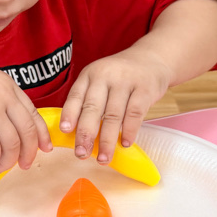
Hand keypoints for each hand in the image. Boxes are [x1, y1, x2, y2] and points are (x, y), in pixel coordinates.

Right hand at [0, 55, 52, 172]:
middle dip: (28, 153)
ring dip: (8, 160)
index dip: (42, 135)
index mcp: (7, 85)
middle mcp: (1, 95)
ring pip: (11, 143)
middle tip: (24, 165)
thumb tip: (12, 126)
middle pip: (27, 131)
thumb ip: (1, 98)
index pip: (34, 114)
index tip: (44, 149)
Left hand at [60, 50, 171, 165]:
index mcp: (90, 75)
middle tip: (81, 153)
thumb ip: (88, 101)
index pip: (76, 95)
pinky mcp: (145, 88)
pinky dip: (129, 131)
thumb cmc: (120, 77)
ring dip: (107, 140)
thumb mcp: (100, 80)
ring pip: (113, 115)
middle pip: (93, 108)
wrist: (151, 58)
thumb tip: (75, 134)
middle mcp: (105, 75)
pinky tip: (125, 144)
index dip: (69, 114)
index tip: (65, 131)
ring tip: (103, 158)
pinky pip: (135, 114)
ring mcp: (126, 81)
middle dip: (85, 134)